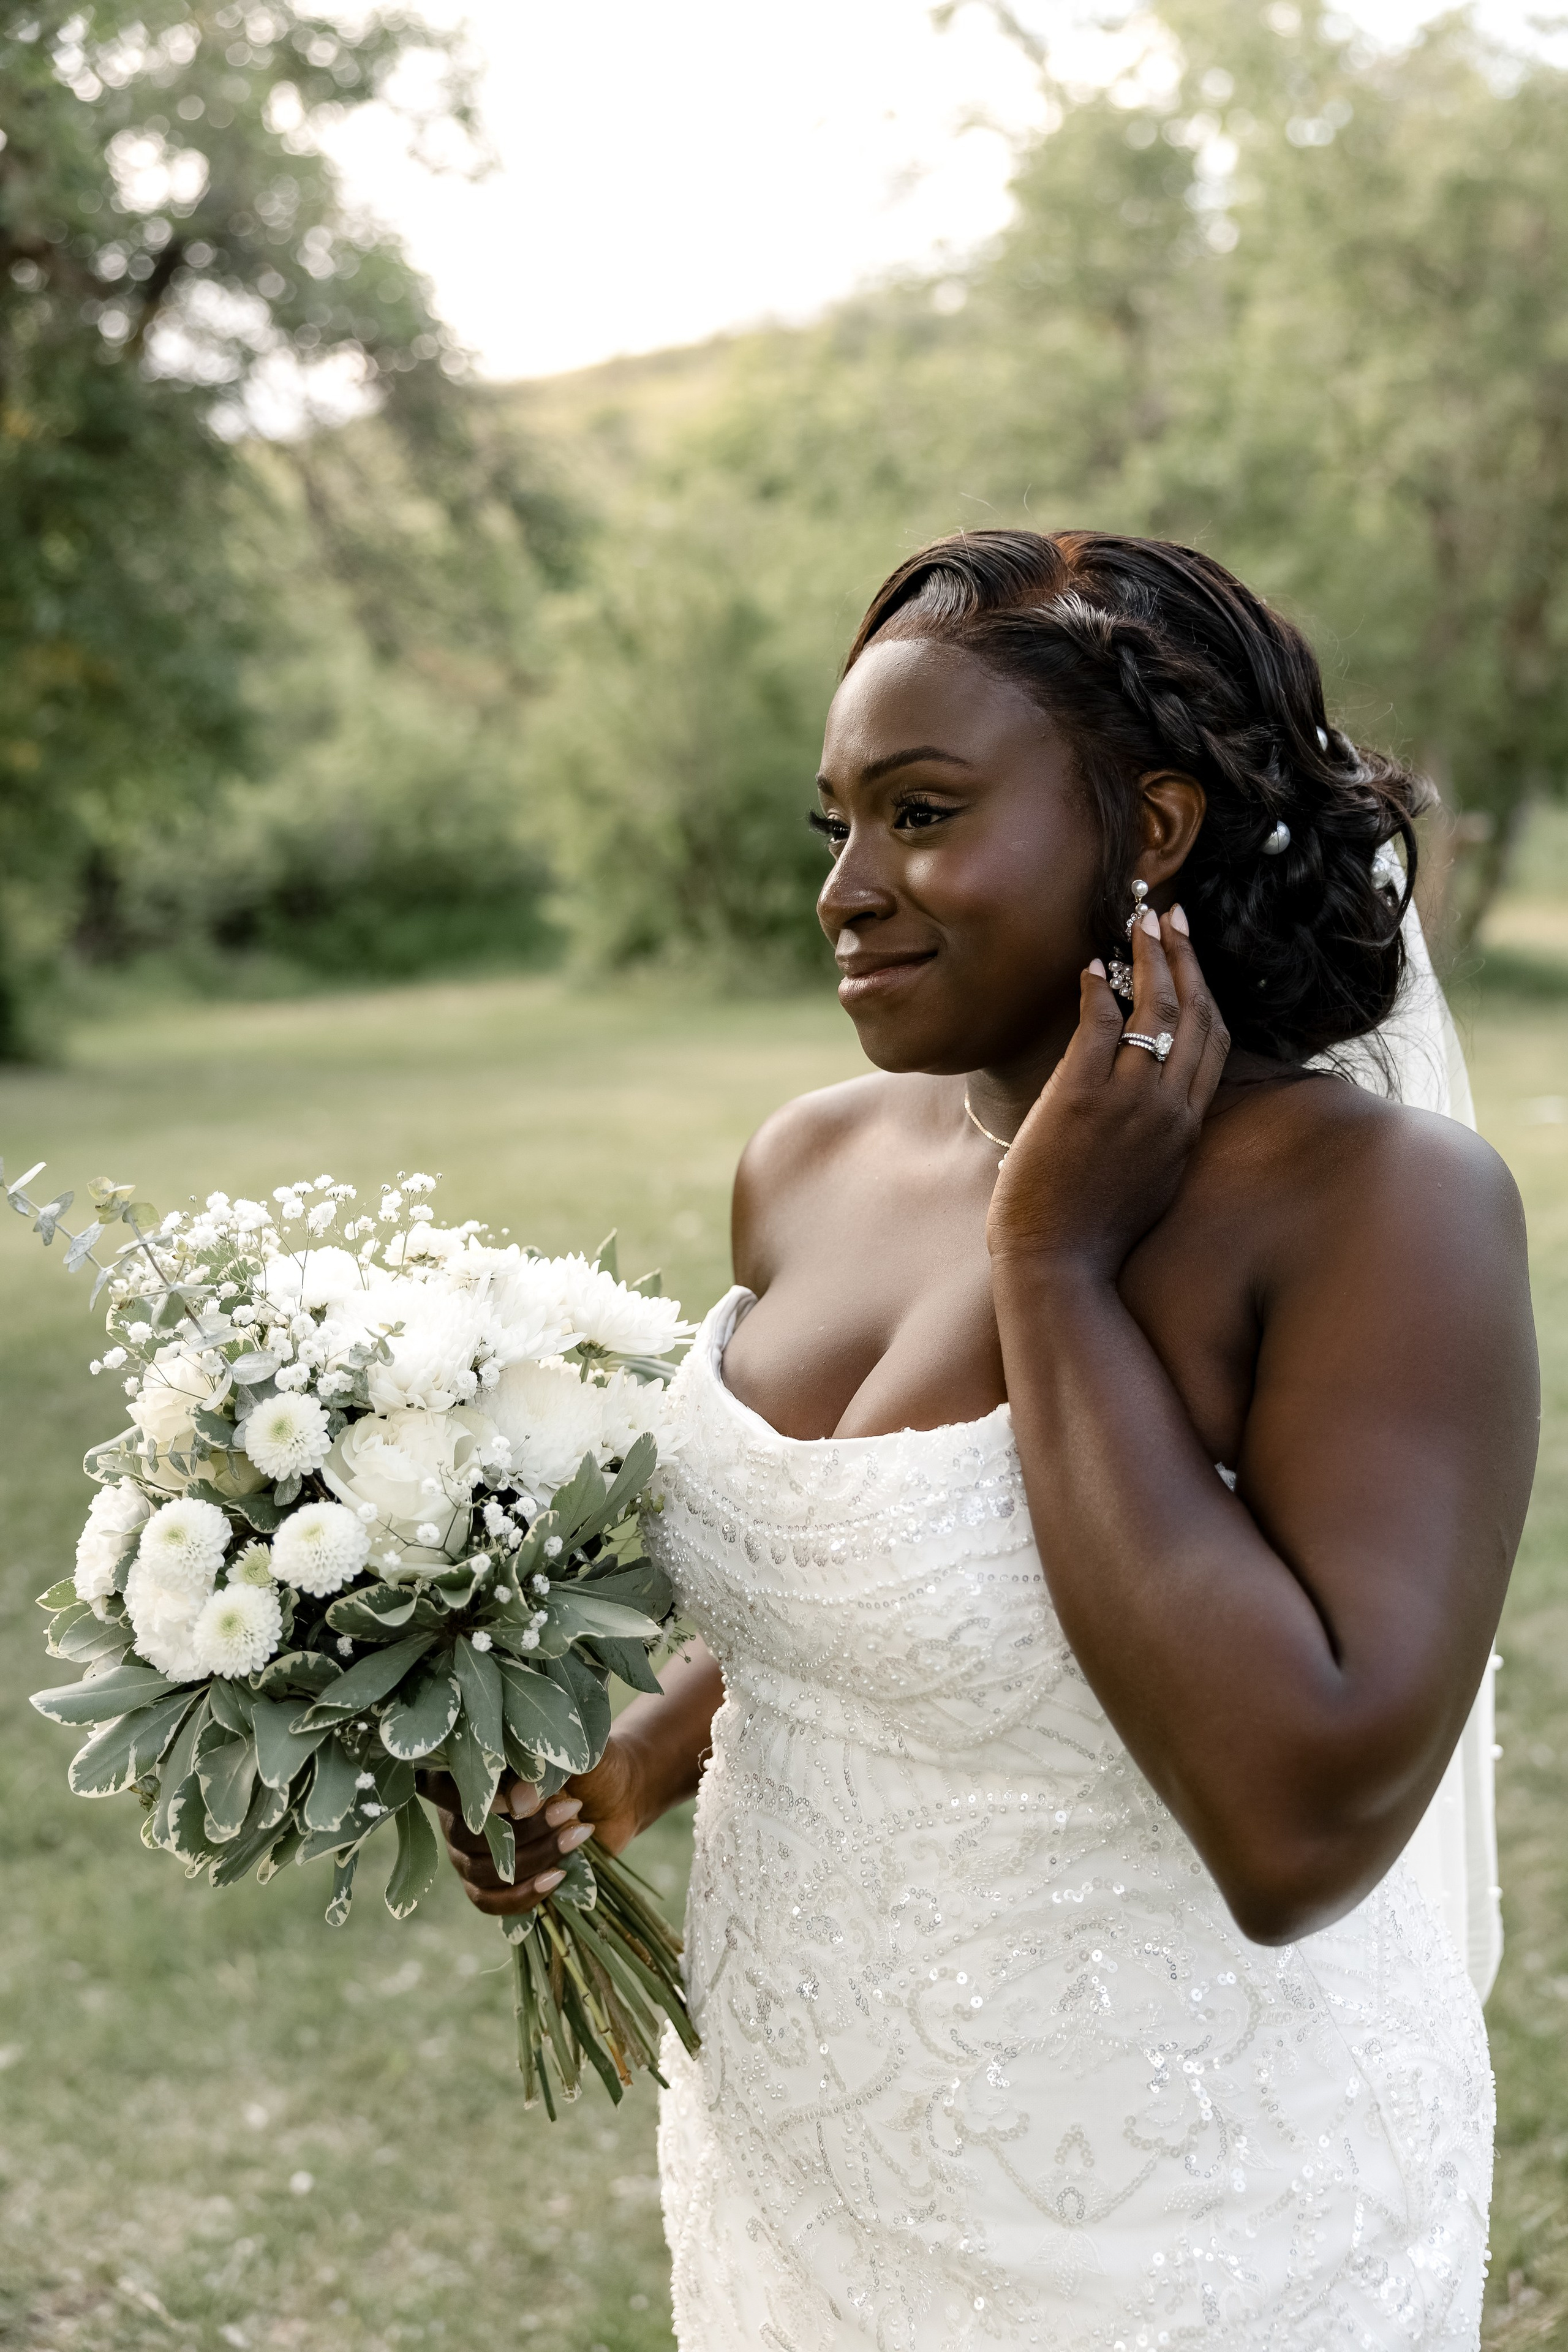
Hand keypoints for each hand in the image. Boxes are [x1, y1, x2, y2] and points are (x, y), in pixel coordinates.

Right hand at [427, 1737, 644, 1918]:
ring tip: (577, 1837)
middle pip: (464, 1836)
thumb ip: (543, 1770)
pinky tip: (559, 1876)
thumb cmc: (587, 1765)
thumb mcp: (571, 1757)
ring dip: (532, 1860)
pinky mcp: (493, 1883)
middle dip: (520, 1830)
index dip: (473, 1799)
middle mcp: (460, 1813)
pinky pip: (489, 1901)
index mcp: (468, 1772)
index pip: (438, 1786)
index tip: (518, 1800)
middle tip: (569, 1811)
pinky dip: (524, 1895)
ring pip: (480, 1872)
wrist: (617, 1795)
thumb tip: (520, 1803)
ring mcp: (471, 1852)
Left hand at [985, 905, 1229, 1277]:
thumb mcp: (1146, 1178)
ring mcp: (1129, 1102)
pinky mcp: (1083, 1099)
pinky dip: (1098, 991)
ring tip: (1138, 921)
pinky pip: (1100, 1027)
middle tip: (1170, 915)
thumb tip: (1147, 1100)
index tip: (1192, 954)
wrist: (1060, 1266)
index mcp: (1187, 1126)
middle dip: (1183, 956)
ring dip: (1147, 957)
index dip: (1206, 990)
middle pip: (1193, 1013)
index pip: (1212, 1042)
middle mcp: (1169, 1108)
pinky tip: (1089, 967)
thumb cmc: (1092, 1231)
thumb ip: (1156, 1135)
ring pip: (1155, 1010)